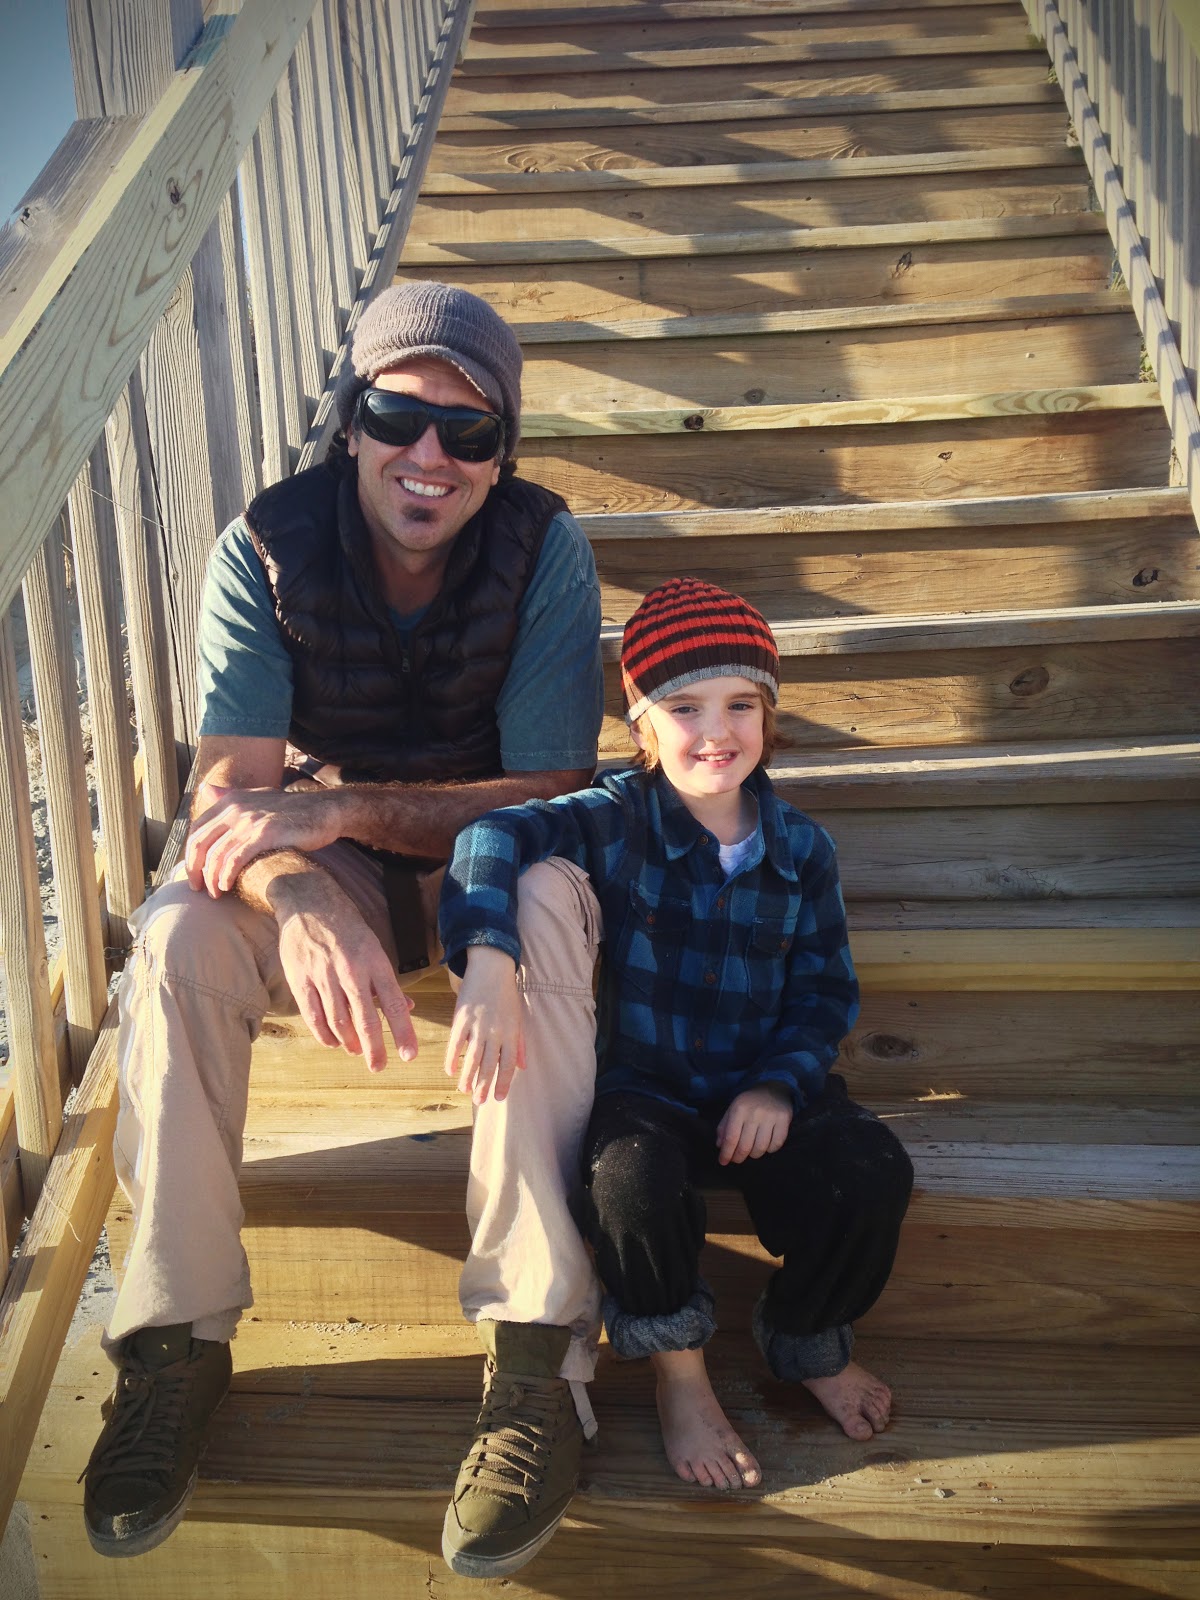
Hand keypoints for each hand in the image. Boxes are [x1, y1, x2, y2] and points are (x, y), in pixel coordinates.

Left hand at [186, 785, 350, 896]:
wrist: (325, 811)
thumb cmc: (291, 811)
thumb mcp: (258, 798)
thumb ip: (230, 797)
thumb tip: (205, 788)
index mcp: (231, 800)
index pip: (197, 830)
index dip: (191, 855)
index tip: (194, 873)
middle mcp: (236, 808)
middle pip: (201, 843)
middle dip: (194, 869)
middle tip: (198, 888)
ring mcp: (250, 820)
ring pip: (217, 855)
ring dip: (211, 878)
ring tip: (215, 893)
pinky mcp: (266, 833)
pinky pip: (236, 858)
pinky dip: (226, 875)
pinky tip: (227, 886)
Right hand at [274, 877, 416, 1072]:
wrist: (309, 903)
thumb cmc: (347, 928)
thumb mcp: (373, 948)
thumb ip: (386, 981)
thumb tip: (407, 1007)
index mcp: (374, 961)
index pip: (393, 1003)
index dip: (402, 1031)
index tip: (409, 1054)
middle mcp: (351, 970)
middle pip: (365, 1019)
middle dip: (374, 1048)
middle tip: (378, 1066)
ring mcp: (323, 976)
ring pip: (338, 1021)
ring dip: (349, 1042)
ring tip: (356, 1051)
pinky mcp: (300, 980)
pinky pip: (314, 1016)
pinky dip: (324, 1035)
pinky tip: (333, 1042)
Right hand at [444, 946, 524, 1104]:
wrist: (491, 968)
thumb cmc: (506, 995)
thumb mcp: (517, 1018)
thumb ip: (519, 1044)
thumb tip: (523, 1067)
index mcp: (510, 1033)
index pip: (508, 1064)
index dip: (504, 1083)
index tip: (499, 1098)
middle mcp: (495, 1031)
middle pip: (489, 1064)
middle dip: (484, 1086)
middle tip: (479, 1101)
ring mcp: (477, 1025)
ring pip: (472, 1057)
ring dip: (467, 1076)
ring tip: (464, 1090)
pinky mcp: (461, 1017)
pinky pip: (456, 1042)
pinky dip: (452, 1058)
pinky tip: (450, 1070)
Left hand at [716, 1084, 792, 1165]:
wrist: (772, 1088)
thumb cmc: (749, 1103)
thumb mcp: (732, 1110)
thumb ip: (724, 1127)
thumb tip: (720, 1146)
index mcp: (739, 1109)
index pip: (731, 1138)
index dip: (726, 1153)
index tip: (723, 1162)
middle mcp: (755, 1112)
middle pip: (745, 1146)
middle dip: (738, 1157)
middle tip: (737, 1159)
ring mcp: (771, 1116)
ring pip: (761, 1148)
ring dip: (754, 1155)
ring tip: (751, 1152)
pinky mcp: (784, 1119)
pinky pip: (776, 1144)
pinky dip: (770, 1150)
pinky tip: (765, 1146)